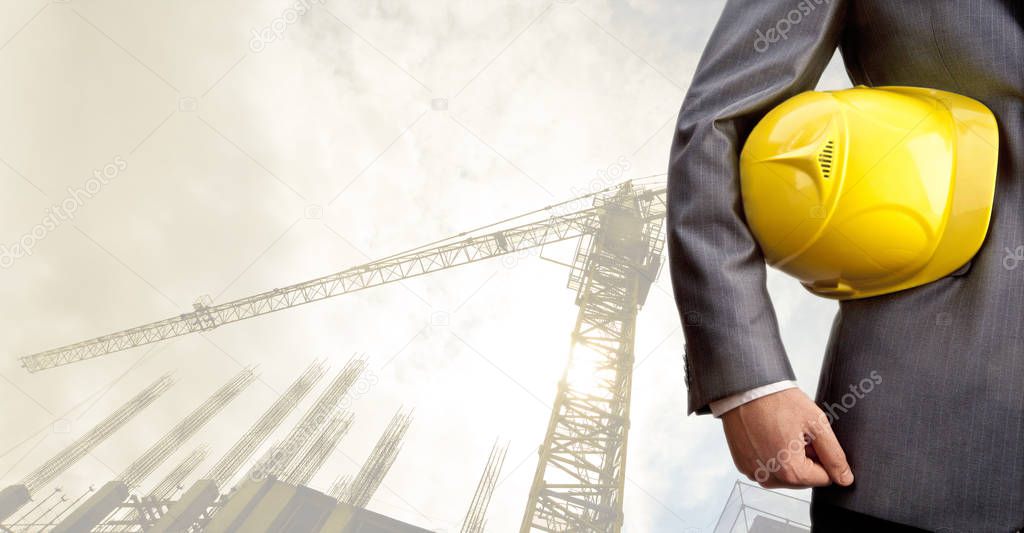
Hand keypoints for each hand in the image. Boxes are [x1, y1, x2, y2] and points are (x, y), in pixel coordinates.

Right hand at [721, 387, 853, 487]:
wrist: (744, 388)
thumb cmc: (776, 400)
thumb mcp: (816, 423)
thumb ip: (834, 455)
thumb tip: (844, 478)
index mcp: (790, 471)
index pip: (824, 478)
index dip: (822, 456)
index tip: (811, 438)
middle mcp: (768, 476)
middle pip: (803, 479)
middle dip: (805, 459)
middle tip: (795, 433)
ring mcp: (753, 471)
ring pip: (784, 475)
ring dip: (787, 459)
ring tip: (781, 432)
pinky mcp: (742, 464)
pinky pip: (766, 468)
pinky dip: (770, 456)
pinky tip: (767, 435)